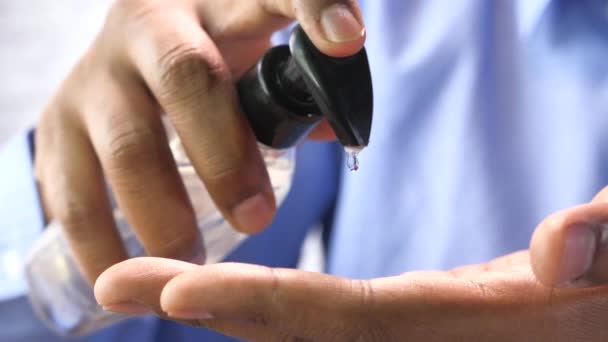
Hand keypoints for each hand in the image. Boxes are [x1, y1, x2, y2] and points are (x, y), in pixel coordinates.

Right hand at [35, 0, 364, 282]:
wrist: (124, 60)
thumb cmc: (208, 66)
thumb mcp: (251, 61)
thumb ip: (293, 93)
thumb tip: (339, 128)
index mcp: (218, 5)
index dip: (310, 8)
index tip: (347, 37)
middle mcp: (151, 27)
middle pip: (186, 76)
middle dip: (226, 155)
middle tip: (257, 219)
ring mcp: (96, 74)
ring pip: (127, 143)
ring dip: (162, 215)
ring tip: (192, 265)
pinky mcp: (56, 124)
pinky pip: (71, 191)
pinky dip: (98, 242)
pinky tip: (121, 273)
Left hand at [93, 255, 606, 340]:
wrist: (601, 317)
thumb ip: (604, 244)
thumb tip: (554, 249)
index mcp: (461, 323)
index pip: (343, 320)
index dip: (263, 307)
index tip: (178, 293)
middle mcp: (417, 338)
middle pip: (295, 331)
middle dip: (202, 307)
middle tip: (113, 282)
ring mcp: (407, 335)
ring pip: (297, 328)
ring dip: (218, 305)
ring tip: (142, 281)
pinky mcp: (407, 322)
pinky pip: (321, 323)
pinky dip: (262, 310)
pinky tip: (220, 294)